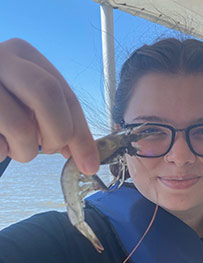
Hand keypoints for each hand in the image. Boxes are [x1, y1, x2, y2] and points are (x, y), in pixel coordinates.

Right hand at [0, 38, 99, 174]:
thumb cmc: (4, 101)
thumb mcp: (32, 101)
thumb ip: (61, 120)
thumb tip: (87, 159)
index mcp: (24, 55)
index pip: (66, 94)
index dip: (82, 134)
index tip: (89, 163)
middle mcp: (1, 59)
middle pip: (47, 94)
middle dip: (59, 134)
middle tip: (52, 150)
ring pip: (20, 128)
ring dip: (25, 151)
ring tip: (15, 144)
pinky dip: (2, 153)